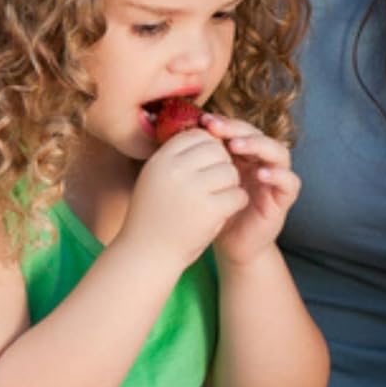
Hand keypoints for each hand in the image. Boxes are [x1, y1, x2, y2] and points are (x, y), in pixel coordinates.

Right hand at [122, 129, 249, 269]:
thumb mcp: (157, 178)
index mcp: (160, 160)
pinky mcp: (210, 209)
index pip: (196, 136)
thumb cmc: (155, 214)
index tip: (206, 166)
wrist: (148, 254)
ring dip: (230, 186)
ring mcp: (192, 189)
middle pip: (218, 151)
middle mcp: (174, 170)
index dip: (208, 148)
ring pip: (231, 172)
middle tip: (214, 185)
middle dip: (222, 166)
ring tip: (215, 200)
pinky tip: (222, 213)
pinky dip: (235, 204)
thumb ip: (179, 157)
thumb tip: (208, 132)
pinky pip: (238, 195)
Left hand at [201, 113, 301, 266]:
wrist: (230, 245)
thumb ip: (201, 161)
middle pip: (259, 135)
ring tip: (237, 146)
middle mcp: (262, 163)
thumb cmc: (214, 213)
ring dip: (259, 146)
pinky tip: (260, 174)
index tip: (204, 121)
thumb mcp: (204, 183)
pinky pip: (290, 181)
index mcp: (243, 157)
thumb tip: (182, 133)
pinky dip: (278, 175)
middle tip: (218, 128)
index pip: (240, 130)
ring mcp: (275, 179)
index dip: (225, 123)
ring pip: (279, 152)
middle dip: (239, 129)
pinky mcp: (284, 198)